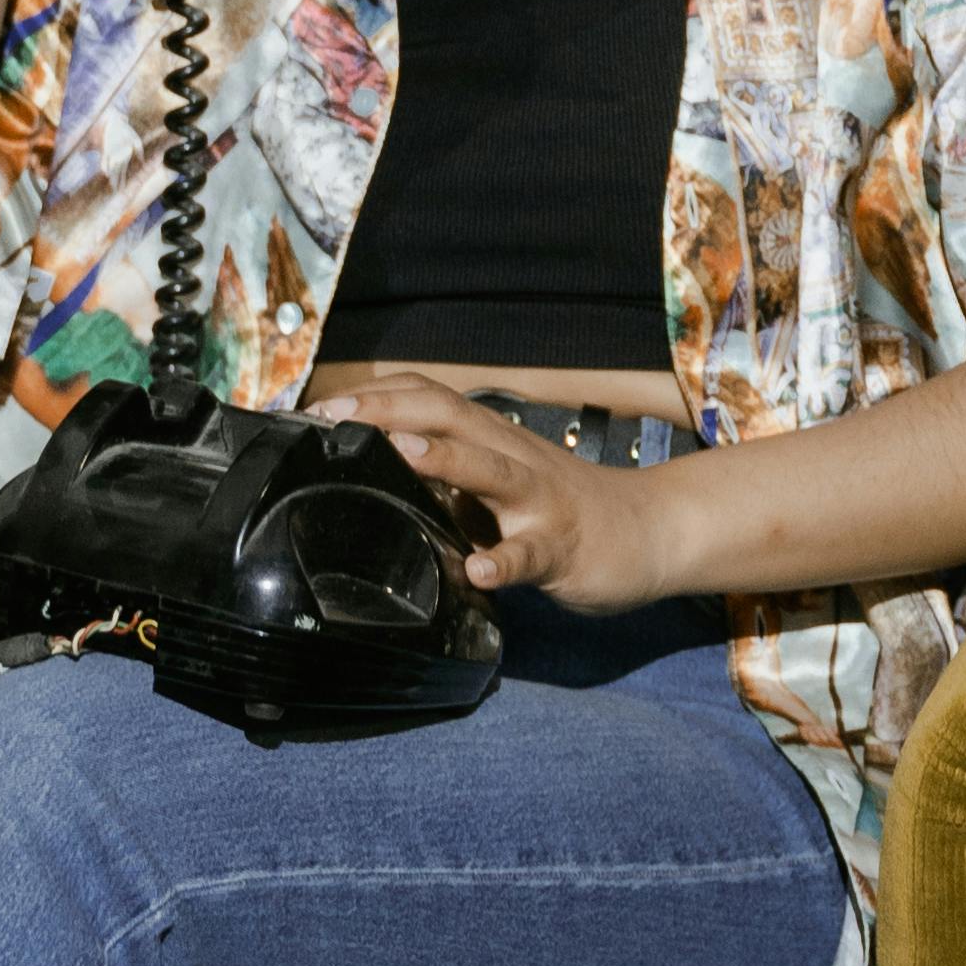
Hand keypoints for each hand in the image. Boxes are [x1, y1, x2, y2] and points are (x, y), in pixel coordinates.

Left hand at [318, 371, 688, 608]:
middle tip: (332, 417)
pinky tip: (480, 570)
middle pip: (449, 414)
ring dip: (445, 458)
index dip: (374, 395)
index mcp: (492, 439)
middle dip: (388, 409)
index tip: (317, 408)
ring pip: (491, 471)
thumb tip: (377, 472)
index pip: (429, 396)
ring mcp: (539, 501)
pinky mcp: (563, 548)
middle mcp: (512, 457)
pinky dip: (505, 560)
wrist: (648, 532)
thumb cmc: (561, 509)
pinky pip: (532, 554)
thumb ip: (448, 475)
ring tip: (403, 453)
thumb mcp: (499, 481)